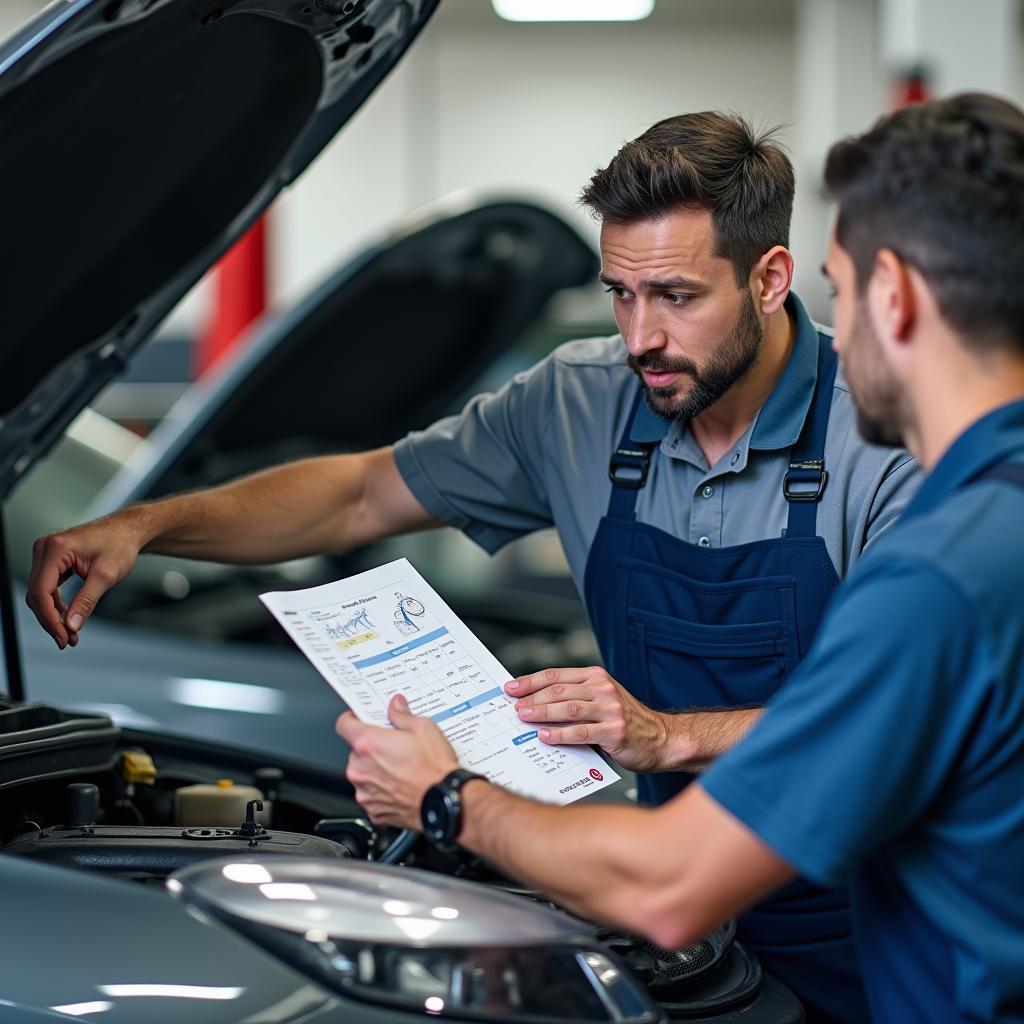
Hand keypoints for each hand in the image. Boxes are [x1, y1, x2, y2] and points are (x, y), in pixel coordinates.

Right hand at [27, 514, 145, 649]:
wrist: (128, 530)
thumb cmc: (120, 545)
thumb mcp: (106, 576)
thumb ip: (86, 601)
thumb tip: (71, 626)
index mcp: (56, 548)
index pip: (41, 591)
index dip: (50, 618)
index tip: (63, 637)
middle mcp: (45, 548)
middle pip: (36, 594)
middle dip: (51, 620)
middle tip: (68, 641)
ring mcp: (46, 553)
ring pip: (40, 593)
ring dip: (53, 615)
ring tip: (71, 634)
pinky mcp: (52, 560)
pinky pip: (47, 587)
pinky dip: (56, 605)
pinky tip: (68, 619)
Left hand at [337, 693, 458, 829]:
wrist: (445, 800)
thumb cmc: (434, 769)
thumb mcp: (423, 728)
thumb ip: (402, 716)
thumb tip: (396, 707)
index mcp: (368, 744)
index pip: (344, 724)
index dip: (352, 719)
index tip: (361, 719)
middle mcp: (360, 769)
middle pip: (357, 751)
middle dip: (372, 748)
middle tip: (395, 747)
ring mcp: (365, 792)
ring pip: (364, 774)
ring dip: (376, 770)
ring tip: (402, 769)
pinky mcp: (374, 810)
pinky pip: (372, 795)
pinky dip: (383, 791)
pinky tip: (402, 785)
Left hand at [506, 666, 669, 772]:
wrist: (663, 739)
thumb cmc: (629, 721)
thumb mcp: (603, 699)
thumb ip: (576, 698)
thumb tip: (536, 704)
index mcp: (596, 677)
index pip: (556, 675)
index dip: (530, 681)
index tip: (511, 688)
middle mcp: (603, 689)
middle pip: (558, 690)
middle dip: (532, 698)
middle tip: (514, 706)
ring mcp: (610, 710)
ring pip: (568, 707)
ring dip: (541, 713)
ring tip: (524, 717)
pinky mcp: (614, 731)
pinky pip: (581, 732)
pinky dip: (560, 734)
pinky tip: (545, 736)